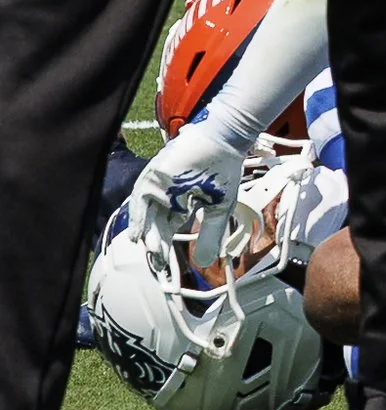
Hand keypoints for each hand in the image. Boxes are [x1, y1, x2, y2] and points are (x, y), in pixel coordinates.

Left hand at [132, 122, 249, 273]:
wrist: (224, 141)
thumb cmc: (224, 171)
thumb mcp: (219, 209)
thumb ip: (210, 235)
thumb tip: (205, 263)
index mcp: (179, 206)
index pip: (168, 231)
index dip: (166, 249)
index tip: (165, 268)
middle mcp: (164, 198)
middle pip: (155, 227)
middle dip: (157, 246)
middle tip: (159, 265)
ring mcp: (157, 188)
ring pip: (147, 217)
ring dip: (148, 236)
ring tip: (154, 252)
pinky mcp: (151, 177)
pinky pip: (140, 201)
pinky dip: (138, 218)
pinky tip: (139, 234)